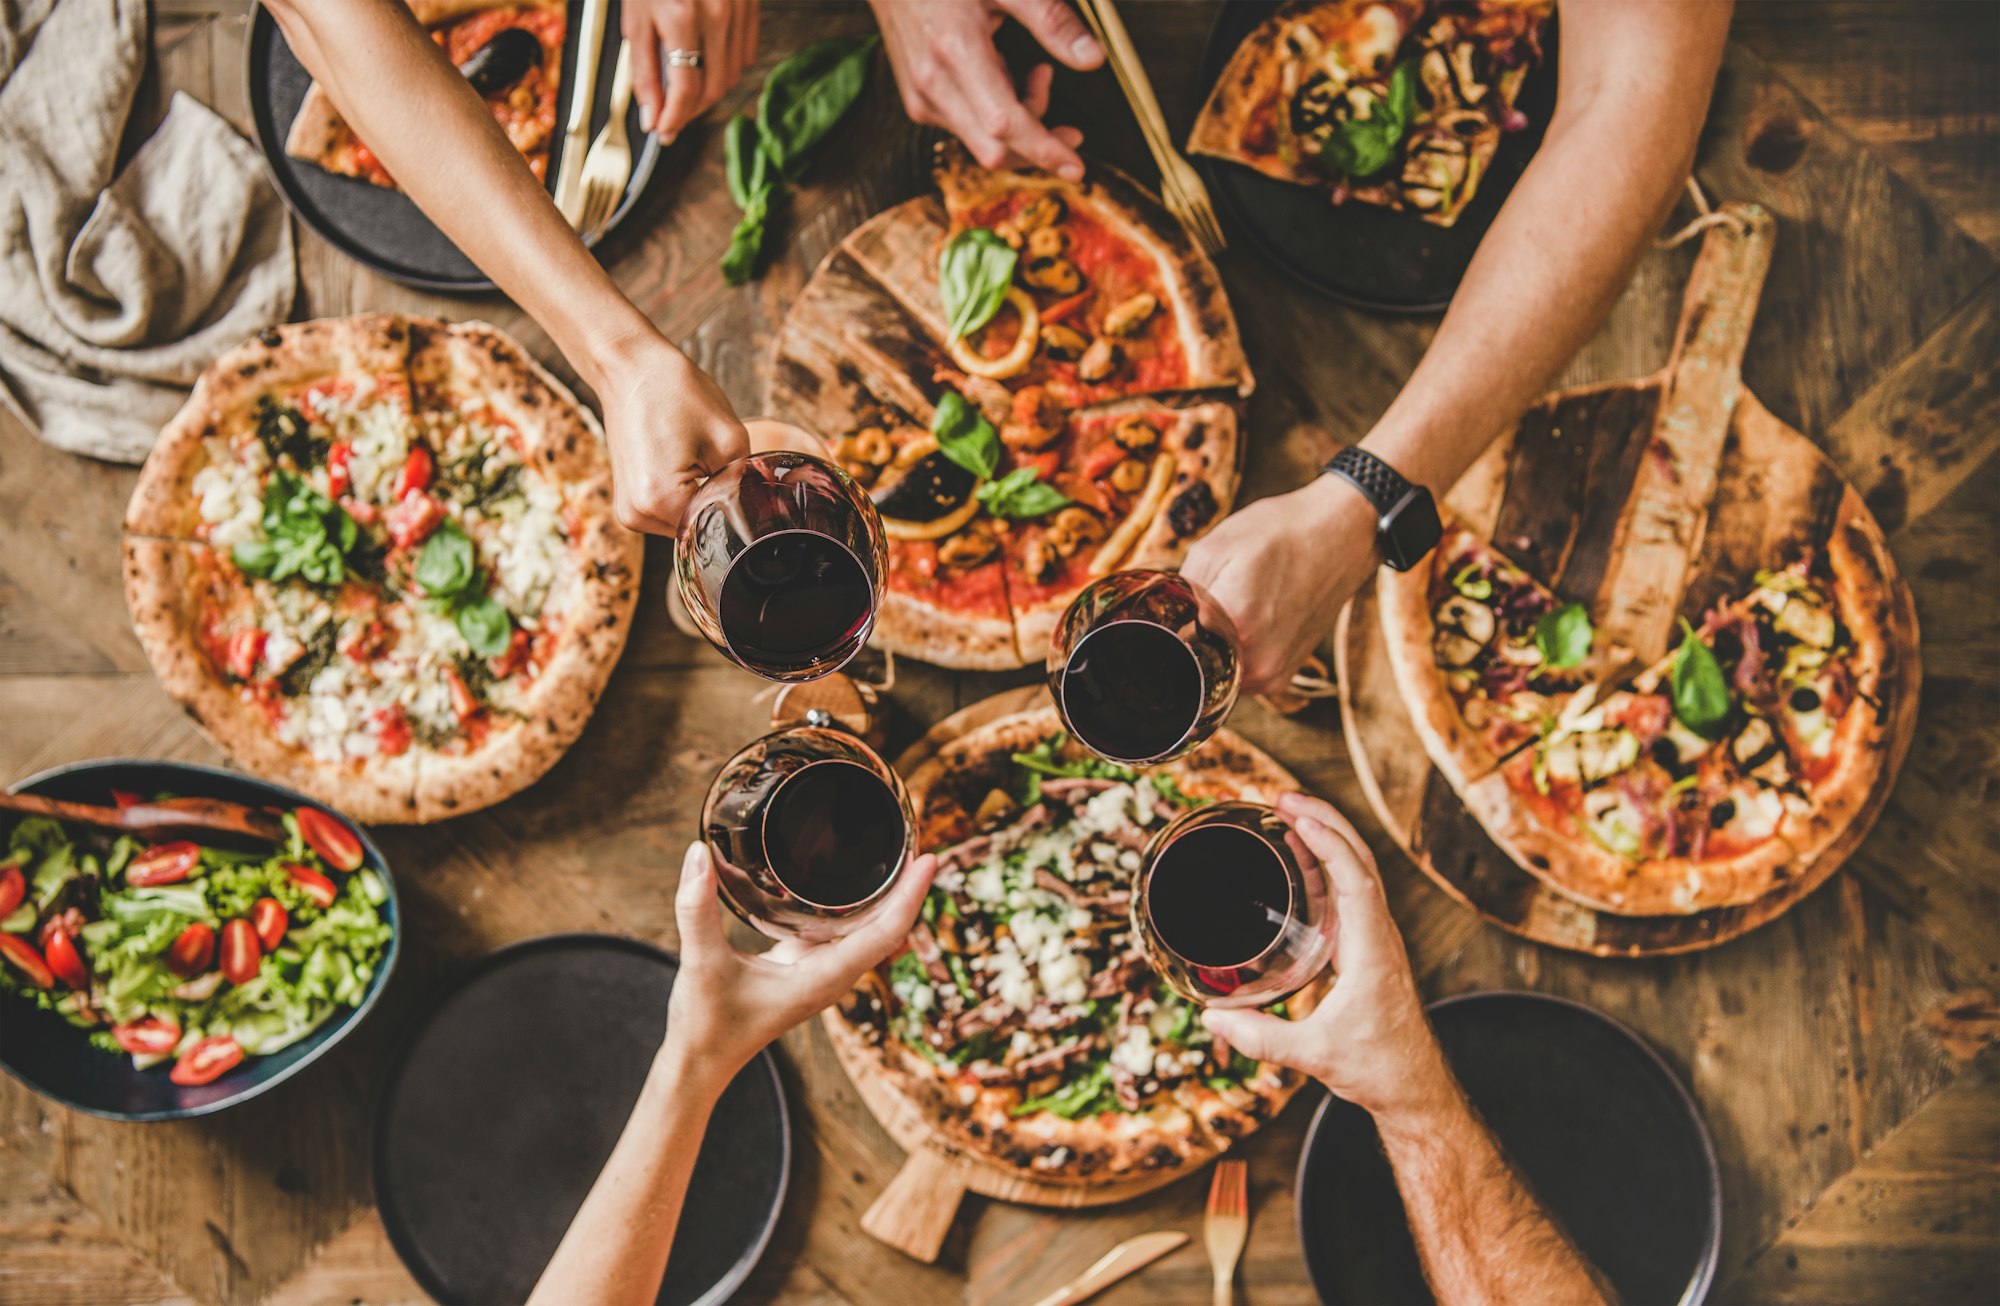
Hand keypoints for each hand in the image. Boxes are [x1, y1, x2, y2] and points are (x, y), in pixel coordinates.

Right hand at [588, 332, 748, 534]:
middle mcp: (638, 514)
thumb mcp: (728, 436)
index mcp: (660, 499)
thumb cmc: (673, 391)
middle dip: (719, 504)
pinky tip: (685, 463)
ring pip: (685, 523)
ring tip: (699, 459)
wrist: (628, 367)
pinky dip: (684, 495)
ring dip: (701, 500)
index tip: (752, 487)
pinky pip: (669, 512)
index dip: (741, 508)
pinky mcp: (628, 502)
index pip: (718, 527)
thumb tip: (762, 510)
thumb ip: (747, 481)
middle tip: (723, 463)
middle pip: (700, 530)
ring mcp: (629, 511)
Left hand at [624, 0, 760, 142]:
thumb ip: (643, 69)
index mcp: (682, 17)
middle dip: (690, 112)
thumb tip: (652, 114)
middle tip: (668, 119)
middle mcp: (717, 16)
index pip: (686, 88)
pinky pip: (745, 55)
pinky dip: (724, 70)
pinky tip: (705, 67)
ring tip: (684, 95)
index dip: (674, 117)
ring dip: (707, 94)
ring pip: (732, 76)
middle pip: (713, 88)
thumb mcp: (636, 17)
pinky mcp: (750, 8)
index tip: (661, 130)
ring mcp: (739, 11)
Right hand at [662, 842, 936, 1087]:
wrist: (699, 1062)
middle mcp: (831, 976)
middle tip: (919, 838)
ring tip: (898, 849)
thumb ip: (696, 909)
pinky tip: (849, 877)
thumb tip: (696, 853)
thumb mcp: (701, 962)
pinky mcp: (803, 966)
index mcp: (823, 979)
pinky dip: (854, 903)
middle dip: (907, 887)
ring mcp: (820, 972)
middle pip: (887, 929)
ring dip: (885, 894)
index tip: (930, 860)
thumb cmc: (706, 1024)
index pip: (885, 934)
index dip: (911, 896)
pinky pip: (842, 930)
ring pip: (867, 929)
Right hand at [869, 0, 1101, 178]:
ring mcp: (922, 98)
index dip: (1044, 150)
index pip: (1005, 124)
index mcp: (955, 51)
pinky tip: (1006, 79)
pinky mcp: (920, 103)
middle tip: (1073, 131)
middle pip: (994, 150)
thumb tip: (1092, 58)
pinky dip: (998, 118)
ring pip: (983, 144)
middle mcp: (933, 84)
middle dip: (1038, 148)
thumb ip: (1051, 20)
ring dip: (1020, 125)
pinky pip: (969, 129)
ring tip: (1038, 75)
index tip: (1075, 168)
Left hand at [1181, 476, 1379, 694]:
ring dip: (1210, 647)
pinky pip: (1238, 672)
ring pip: (1215, 671)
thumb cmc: (1281, 532)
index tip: (1160, 614)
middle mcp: (1255, 660)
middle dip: (1186, 637)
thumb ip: (1180, 592)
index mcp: (1233, 624)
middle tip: (1200, 602)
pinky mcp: (1283, 676)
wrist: (1342, 534)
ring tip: (1230, 607)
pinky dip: (1233, 651)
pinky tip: (1246, 619)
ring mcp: (1272, 674)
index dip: (1161, 629)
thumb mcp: (1215, 547)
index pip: (1170, 646)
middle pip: (1192, 662)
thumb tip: (1158, 624)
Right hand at [1202, 794, 1452, 1123]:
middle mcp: (1380, 937)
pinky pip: (1351, 893)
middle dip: (1326, 822)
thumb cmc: (1377, 1069)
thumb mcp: (1314, 1055)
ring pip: (1359, 873)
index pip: (1357, 881)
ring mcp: (1377, 941)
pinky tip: (1301, 861)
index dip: (1330, 842)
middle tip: (1283, 799)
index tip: (1298, 815)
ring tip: (1290, 814)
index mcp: (1373, 953)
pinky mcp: (1368, 949)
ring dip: (1329, 838)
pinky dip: (1328, 867)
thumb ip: (1261, 1038)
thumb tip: (1212, 1020)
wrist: (1415, 1088)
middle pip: (1361, 862)